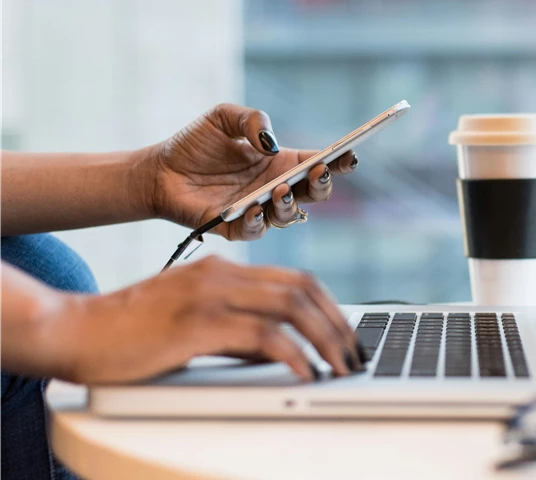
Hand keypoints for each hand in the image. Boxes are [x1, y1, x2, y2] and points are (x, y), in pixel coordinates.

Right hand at [39, 256, 362, 383]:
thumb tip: (280, 351)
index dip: (330, 306)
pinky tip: (305, 372)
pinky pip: (262, 335)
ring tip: (340, 367)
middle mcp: (222, 274)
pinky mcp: (197, 323)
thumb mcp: (193, 322)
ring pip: (291, 307)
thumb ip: (237, 329)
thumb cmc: (130, 333)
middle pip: (303, 289)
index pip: (296, 279)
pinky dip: (293, 355)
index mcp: (223, 269)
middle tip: (354, 355)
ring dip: (325, 339)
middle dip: (338, 323)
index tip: (347, 335)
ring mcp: (210, 295)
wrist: (74, 331)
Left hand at [147, 104, 357, 239]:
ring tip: (280, 190)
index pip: (319, 163)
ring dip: (290, 204)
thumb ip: (251, 120)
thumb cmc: (194, 144)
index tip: (349, 154)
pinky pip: (255, 230)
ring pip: (289, 216)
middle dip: (322, 185)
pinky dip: (258, 221)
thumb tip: (271, 143)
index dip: (339, 161)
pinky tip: (253, 207)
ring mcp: (258, 210)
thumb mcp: (223, 117)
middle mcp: (275, 188)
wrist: (158, 170)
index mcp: (281, 163)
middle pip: (314, 194)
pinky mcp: (235, 228)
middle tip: (318, 171)